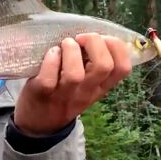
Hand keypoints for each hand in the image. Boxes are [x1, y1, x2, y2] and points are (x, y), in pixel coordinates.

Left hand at [13, 34, 132, 135]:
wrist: (38, 123)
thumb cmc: (64, 94)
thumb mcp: (86, 85)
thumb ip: (94, 65)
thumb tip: (97, 36)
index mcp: (100, 88)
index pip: (122, 69)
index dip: (117, 47)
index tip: (102, 39)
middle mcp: (86, 92)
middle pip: (104, 66)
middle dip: (94, 42)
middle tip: (81, 38)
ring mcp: (64, 95)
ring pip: (75, 74)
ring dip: (71, 51)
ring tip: (65, 45)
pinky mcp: (41, 93)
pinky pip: (48, 78)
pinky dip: (51, 60)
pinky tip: (51, 53)